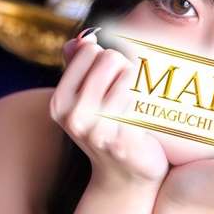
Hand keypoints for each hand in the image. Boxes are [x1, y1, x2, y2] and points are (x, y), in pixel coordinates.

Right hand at [50, 31, 169, 188]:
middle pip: (110, 58)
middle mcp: (74, 117)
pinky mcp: (124, 141)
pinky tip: (152, 114)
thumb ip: (80, 65)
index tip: (114, 79)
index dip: (108, 59)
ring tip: (141, 104)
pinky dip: (154, 100)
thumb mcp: (84, 100)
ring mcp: (98, 131)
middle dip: (126, 68)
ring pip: (131, 74)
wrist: (125, 176)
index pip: (91, 51)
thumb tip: (85, 37)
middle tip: (131, 91)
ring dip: (143, 84)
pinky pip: (146, 98)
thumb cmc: (108, 129)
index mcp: (59, 102)